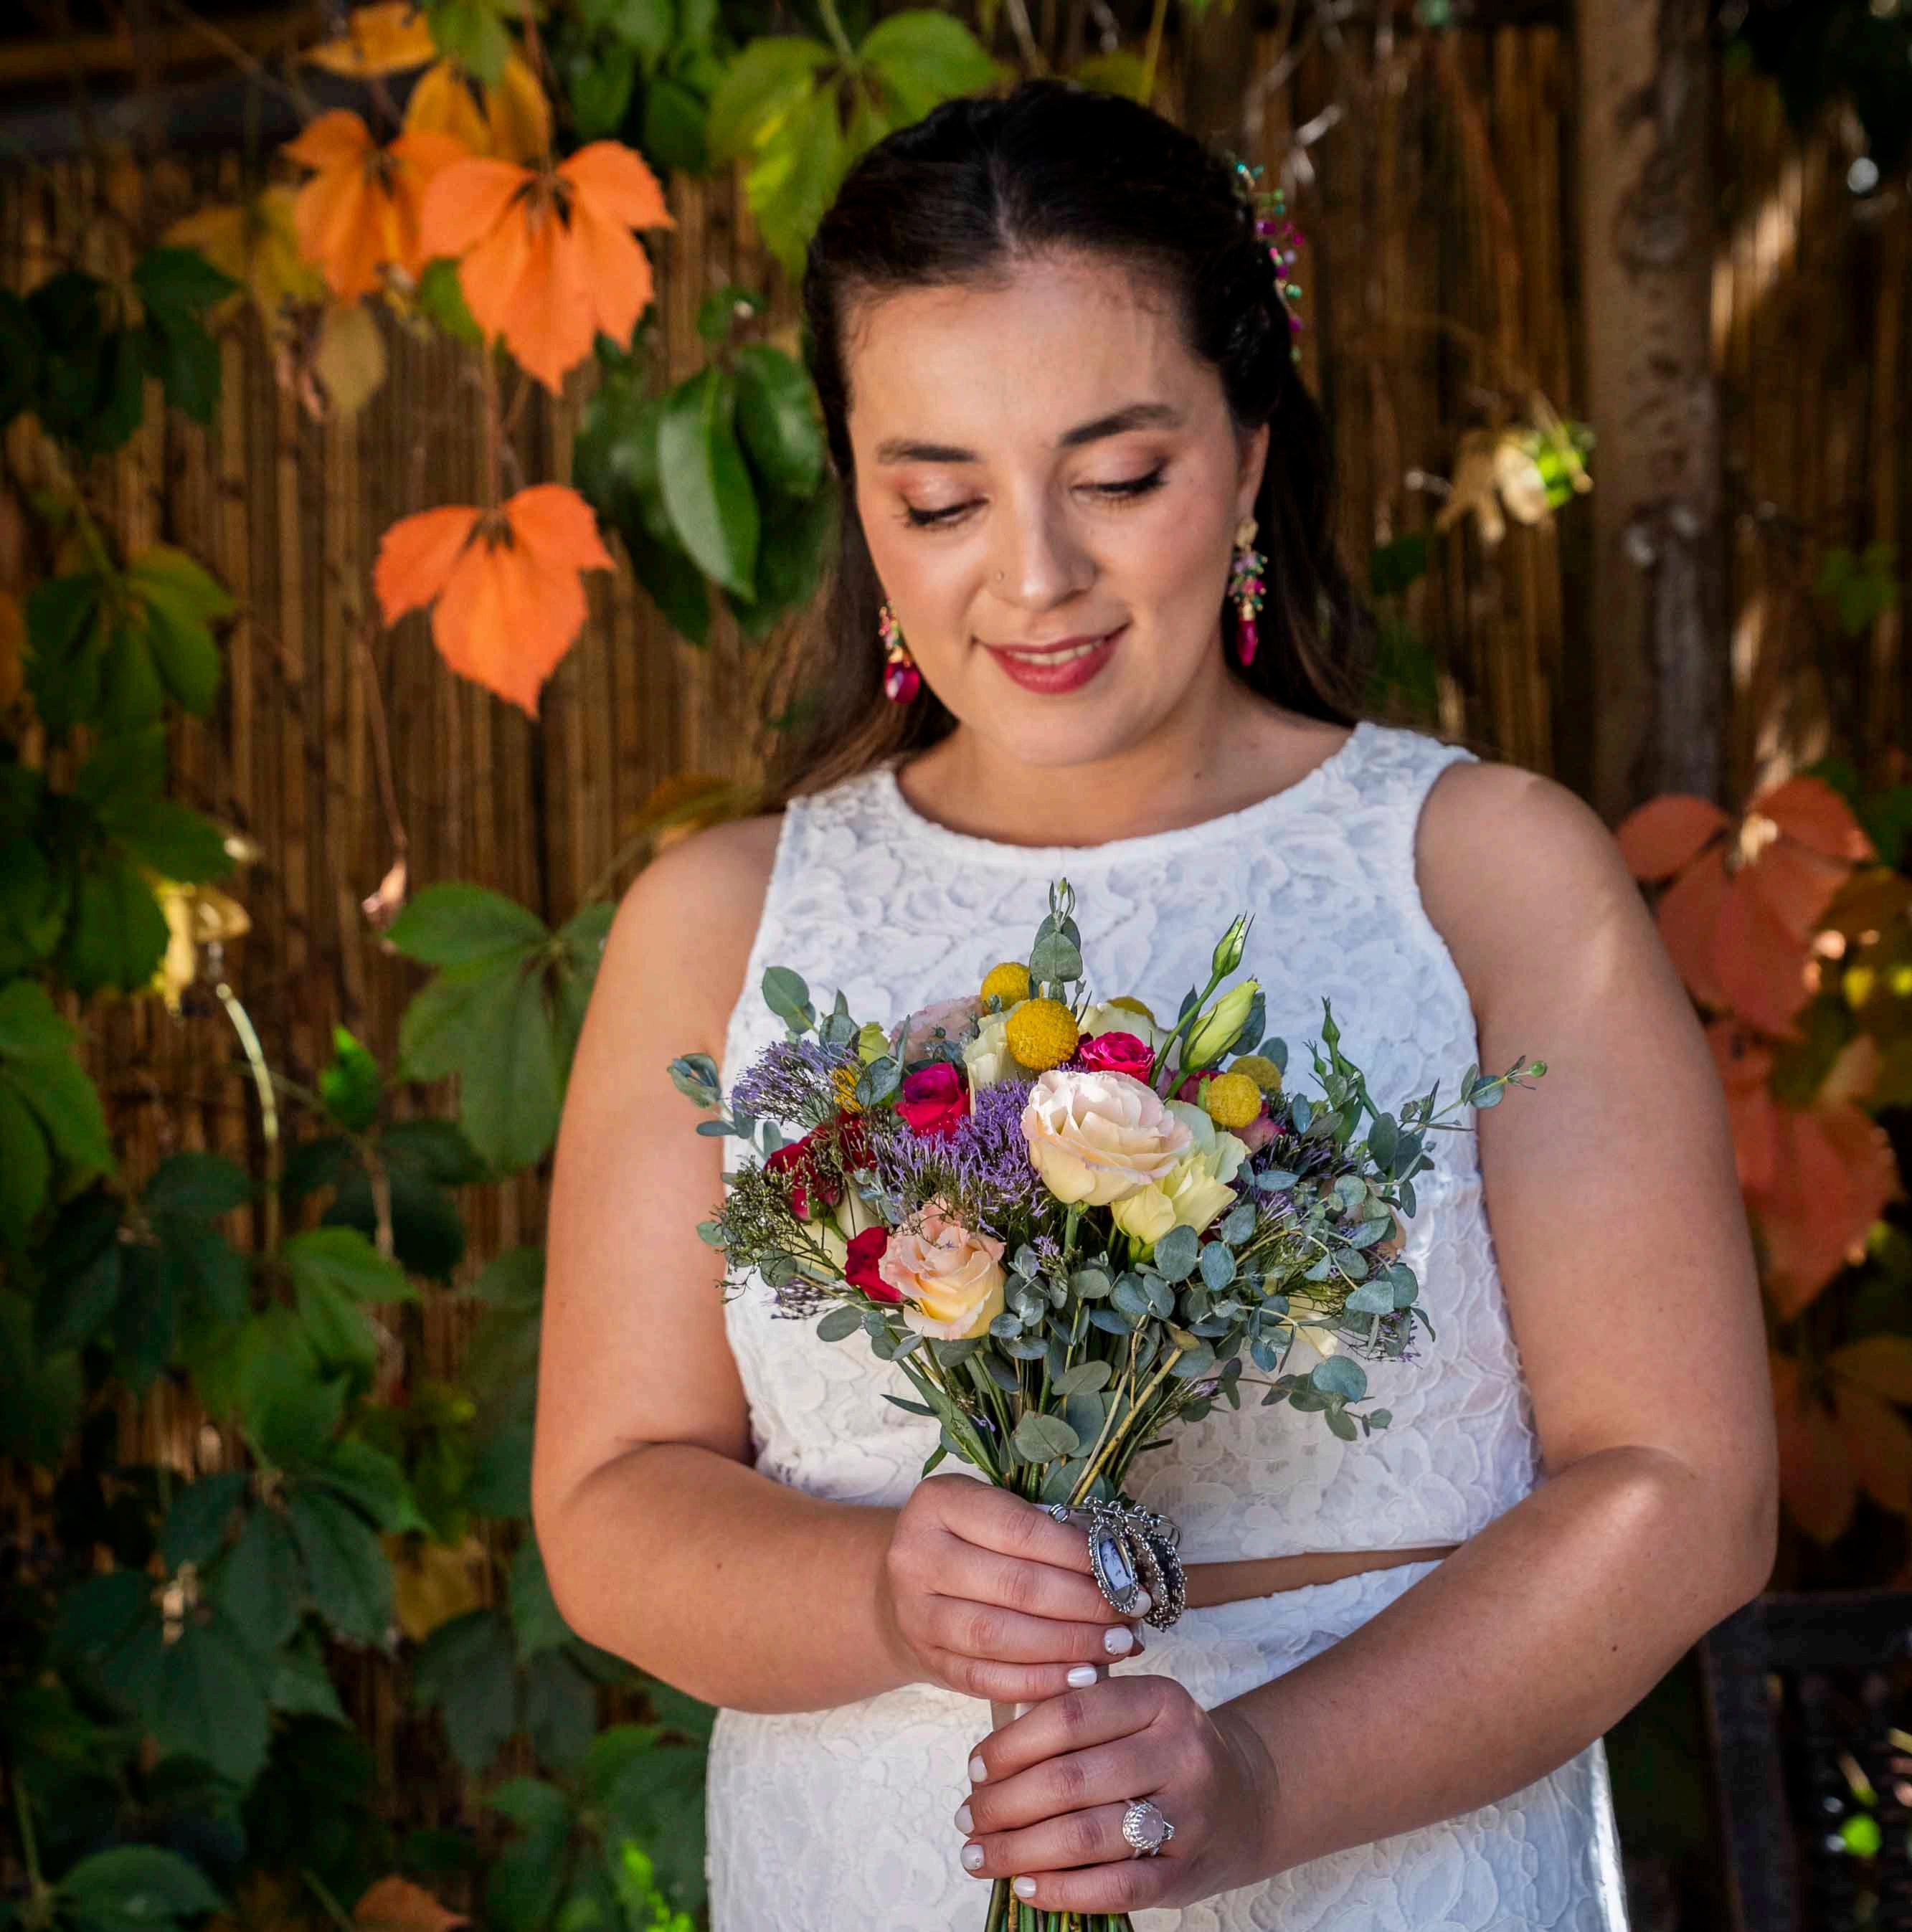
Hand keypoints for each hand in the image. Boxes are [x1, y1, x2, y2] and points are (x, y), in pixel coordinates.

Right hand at [880, 1475, 1146, 1702]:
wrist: (906, 1585)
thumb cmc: (969, 1540)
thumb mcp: (993, 1511)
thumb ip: (1046, 1527)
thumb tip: (1119, 1563)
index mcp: (937, 1503)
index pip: (1020, 1529)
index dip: (1078, 1553)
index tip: (1125, 1571)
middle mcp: (916, 1556)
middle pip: (1015, 1586)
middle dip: (1085, 1603)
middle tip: (1131, 1612)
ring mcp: (916, 1614)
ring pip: (1001, 1637)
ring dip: (1069, 1645)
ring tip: (1117, 1644)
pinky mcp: (928, 1660)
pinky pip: (989, 1679)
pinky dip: (1041, 1682)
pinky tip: (1083, 1676)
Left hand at [952, 1676, 1278, 1914]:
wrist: (1243, 1801)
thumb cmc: (1162, 1752)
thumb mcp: (1133, 1714)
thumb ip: (1073, 1720)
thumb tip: (987, 1759)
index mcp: (1159, 1699)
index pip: (1068, 1715)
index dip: (1011, 1744)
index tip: (975, 1768)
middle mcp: (1180, 1752)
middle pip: (1071, 1779)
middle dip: (1004, 1804)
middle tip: (968, 1818)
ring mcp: (1189, 1815)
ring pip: (1087, 1835)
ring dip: (1020, 1850)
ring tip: (981, 1855)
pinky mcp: (1188, 1871)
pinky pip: (1116, 1887)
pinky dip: (1063, 1890)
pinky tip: (1026, 1885)